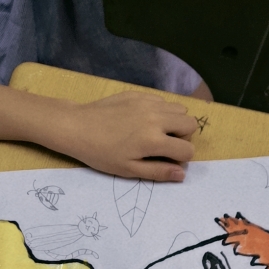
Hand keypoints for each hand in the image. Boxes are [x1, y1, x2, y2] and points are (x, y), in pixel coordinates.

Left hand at [62, 91, 197, 181]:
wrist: (78, 127)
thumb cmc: (101, 154)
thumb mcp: (128, 169)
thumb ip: (158, 171)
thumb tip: (182, 174)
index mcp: (154, 141)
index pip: (188, 150)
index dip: (181, 159)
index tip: (166, 160)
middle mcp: (157, 118)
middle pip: (191, 124)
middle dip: (183, 137)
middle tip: (164, 144)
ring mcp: (149, 103)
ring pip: (180, 109)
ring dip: (174, 122)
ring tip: (156, 131)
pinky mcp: (139, 94)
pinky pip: (163, 100)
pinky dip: (160, 111)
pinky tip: (142, 119)